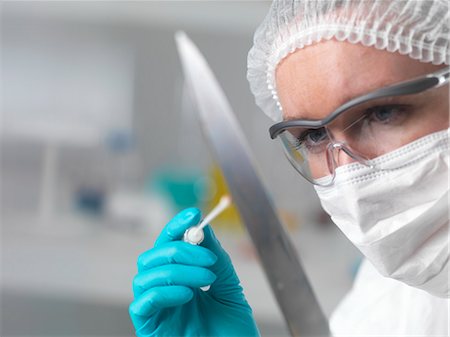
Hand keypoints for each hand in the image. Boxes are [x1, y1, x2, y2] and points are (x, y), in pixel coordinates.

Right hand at [129, 208, 259, 336]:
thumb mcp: (229, 287)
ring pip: (145, 277)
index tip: (194, 213)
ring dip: (176, 270)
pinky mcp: (149, 328)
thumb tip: (203, 227)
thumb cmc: (232, 331)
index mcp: (181, 279)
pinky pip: (143, 304)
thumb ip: (215, 258)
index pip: (169, 245)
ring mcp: (156, 310)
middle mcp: (165, 291)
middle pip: (152, 257)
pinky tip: (188, 295)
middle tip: (208, 259)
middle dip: (180, 250)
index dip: (177, 227)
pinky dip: (164, 292)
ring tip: (205, 279)